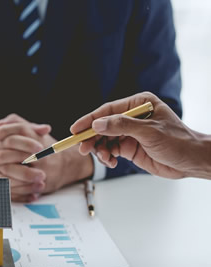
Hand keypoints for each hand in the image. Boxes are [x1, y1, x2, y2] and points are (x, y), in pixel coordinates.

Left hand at [0, 115, 92, 197]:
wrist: (68, 165)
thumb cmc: (44, 146)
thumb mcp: (33, 131)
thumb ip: (16, 123)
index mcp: (37, 137)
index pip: (20, 129)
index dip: (4, 132)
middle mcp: (41, 152)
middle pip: (20, 153)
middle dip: (2, 156)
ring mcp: (43, 168)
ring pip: (22, 171)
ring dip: (5, 172)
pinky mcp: (43, 182)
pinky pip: (25, 185)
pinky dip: (11, 185)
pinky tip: (0, 182)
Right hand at [0, 131, 46, 201]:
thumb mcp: (10, 130)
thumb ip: (29, 128)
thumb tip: (46, 129)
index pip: (12, 142)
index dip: (27, 145)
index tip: (40, 148)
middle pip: (9, 167)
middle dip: (27, 173)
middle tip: (43, 174)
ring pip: (8, 183)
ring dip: (26, 186)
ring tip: (41, 185)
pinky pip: (7, 193)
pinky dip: (21, 196)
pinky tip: (33, 195)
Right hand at [70, 92, 209, 178]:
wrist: (192, 162)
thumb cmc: (177, 141)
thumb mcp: (149, 131)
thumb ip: (121, 126)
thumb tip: (97, 124)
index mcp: (138, 104)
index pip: (107, 110)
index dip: (89, 120)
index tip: (75, 129)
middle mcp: (132, 116)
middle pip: (103, 125)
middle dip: (92, 138)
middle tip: (82, 149)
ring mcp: (130, 132)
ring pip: (104, 139)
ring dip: (100, 150)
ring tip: (105, 159)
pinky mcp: (130, 147)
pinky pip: (111, 150)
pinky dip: (107, 157)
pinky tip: (112, 162)